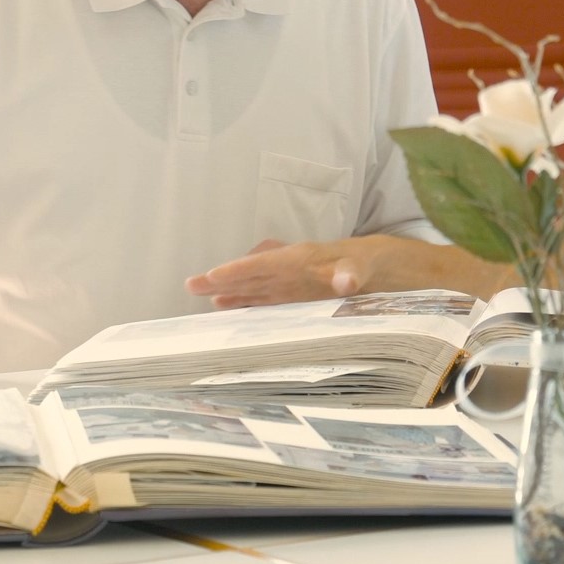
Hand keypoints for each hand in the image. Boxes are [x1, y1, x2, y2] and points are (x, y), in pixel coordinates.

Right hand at [185, 239, 367, 308]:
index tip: (214, 275)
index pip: (265, 262)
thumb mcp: (362, 267)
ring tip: (198, 294)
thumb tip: (346, 281)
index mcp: (301, 257)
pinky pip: (261, 295)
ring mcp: (287, 280)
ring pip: (251, 283)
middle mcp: (288, 267)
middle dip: (222, 277)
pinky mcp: (289, 292)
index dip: (240, 270)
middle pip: (250, 271)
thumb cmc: (364, 264)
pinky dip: (243, 299)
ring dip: (227, 288)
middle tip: (191, 284)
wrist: (372, 265)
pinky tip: (225, 307)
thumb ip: (351, 273)